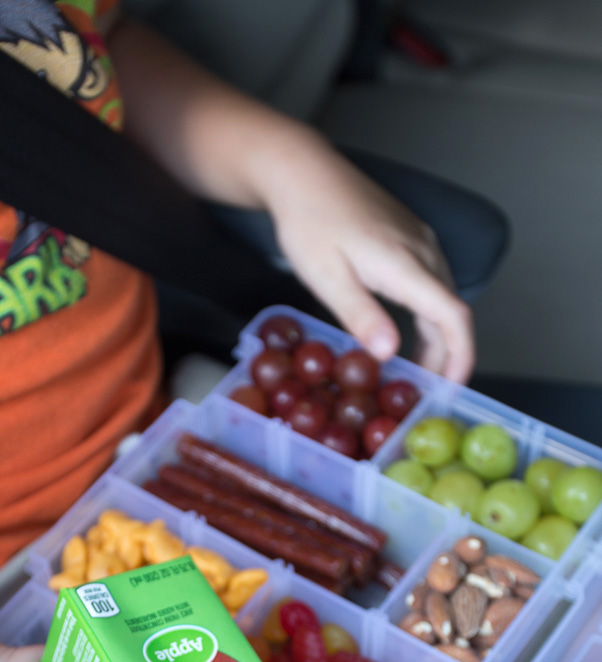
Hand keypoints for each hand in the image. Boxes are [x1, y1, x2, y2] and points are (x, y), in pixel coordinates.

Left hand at [262, 134, 474, 382]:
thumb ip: (360, 315)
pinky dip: (425, 314)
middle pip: (451, 311)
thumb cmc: (308, 221)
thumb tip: (390, 352)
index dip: (461, 355)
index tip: (453, 388)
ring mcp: (419, 239)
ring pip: (442, 297)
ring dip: (435, 336)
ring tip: (414, 369)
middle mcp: (423, 249)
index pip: (453, 315)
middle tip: (424, 390)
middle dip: (445, 356)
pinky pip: (430, 281)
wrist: (302, 170)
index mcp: (405, 263)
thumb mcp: (326, 276)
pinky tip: (403, 330)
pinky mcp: (409, 235)